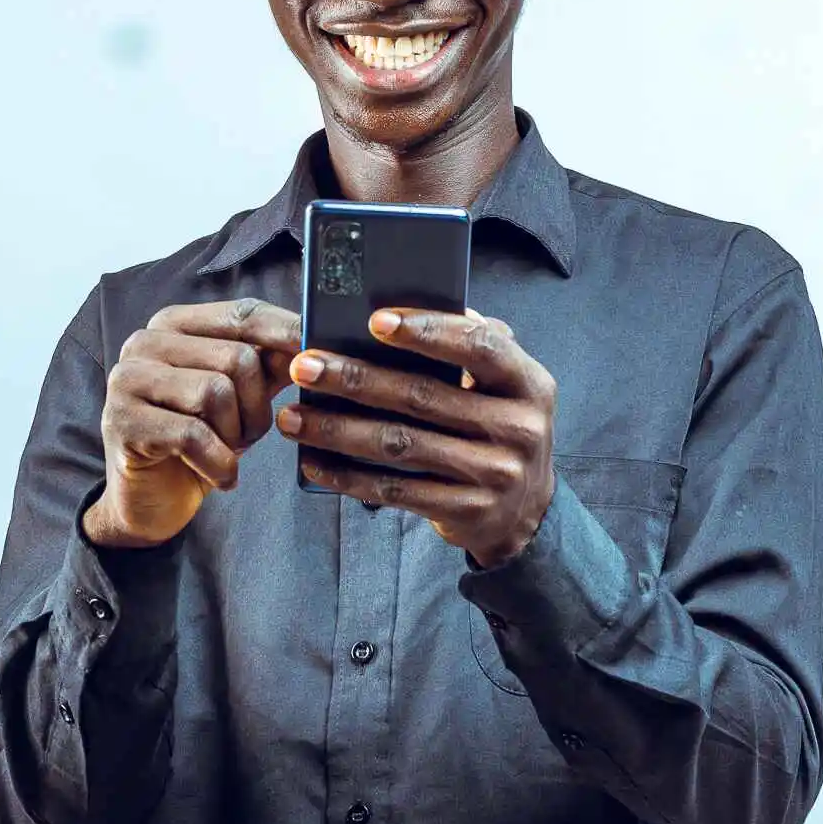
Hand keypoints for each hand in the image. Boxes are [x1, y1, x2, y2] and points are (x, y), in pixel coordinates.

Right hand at [87, 297, 299, 548]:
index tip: (320, 353)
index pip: (243, 314)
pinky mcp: (121, 421)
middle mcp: (145, 342)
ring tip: (226, 451)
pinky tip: (220, 475)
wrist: (150, 501)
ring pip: (216, 392)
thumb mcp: (240, 398)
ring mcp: (127, 379)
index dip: (286, 333)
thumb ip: (269, 365)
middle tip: (247, 435)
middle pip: (237, 357)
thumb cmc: (197, 443)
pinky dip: (220, 463)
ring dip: (236, 435)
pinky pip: (193, 436)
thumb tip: (313, 341)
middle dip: (256, 407)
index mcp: (175, 325)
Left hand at [277, 308, 556, 566]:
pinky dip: (350, 477)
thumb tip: (407, 308)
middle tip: (304, 366)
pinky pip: (398, 491)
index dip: (428, 330)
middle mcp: (519, 428)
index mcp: (529, 383)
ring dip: (338, 430)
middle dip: (355, 379)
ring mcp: (495, 474)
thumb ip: (473, 347)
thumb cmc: (498, 430)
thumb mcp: (505, 387)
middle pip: (423, 397)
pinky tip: (314, 463)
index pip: (479, 347)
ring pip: (401, 446)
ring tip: (293, 417)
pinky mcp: (468, 511)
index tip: (374, 320)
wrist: (525, 514)